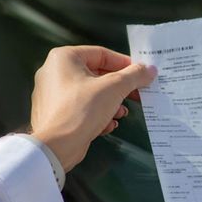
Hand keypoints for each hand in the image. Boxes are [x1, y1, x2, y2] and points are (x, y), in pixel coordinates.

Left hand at [29, 45, 156, 171]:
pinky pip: (81, 108)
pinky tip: (108, 124)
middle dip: (119, 87)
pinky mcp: (55, 114)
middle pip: (97, 74)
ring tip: (122, 113)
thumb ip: (134, 76)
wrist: (56, 146)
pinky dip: (97, 114)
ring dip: (111, 102)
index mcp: (64, 58)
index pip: (102, 54)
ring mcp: (52, 94)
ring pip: (91, 93)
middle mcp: (54, 73)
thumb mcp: (114, 88)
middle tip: (137, 93)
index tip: (141, 73)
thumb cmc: (81, 110)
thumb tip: (149, 70)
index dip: (125, 64)